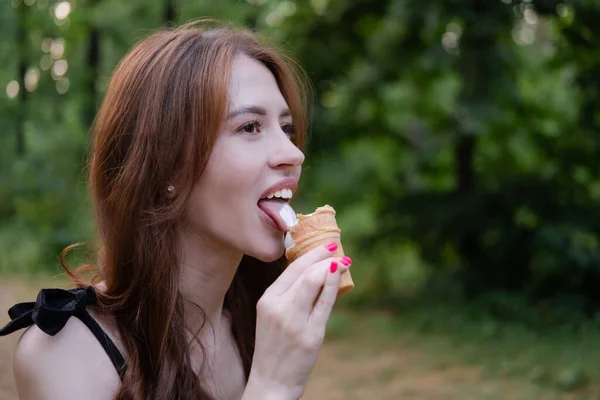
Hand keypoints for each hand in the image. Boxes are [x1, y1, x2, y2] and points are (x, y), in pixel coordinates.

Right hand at [246, 243, 350, 399]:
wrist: (271, 382)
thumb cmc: (274, 348)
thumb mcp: (272, 317)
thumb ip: (288, 296)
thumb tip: (314, 273)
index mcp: (267, 300)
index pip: (290, 269)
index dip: (309, 254)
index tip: (324, 246)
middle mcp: (278, 307)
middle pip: (303, 271)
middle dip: (321, 255)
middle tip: (335, 247)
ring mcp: (294, 320)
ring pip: (314, 281)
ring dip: (331, 266)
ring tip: (343, 260)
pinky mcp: (310, 334)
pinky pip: (325, 302)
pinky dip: (333, 284)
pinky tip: (340, 273)